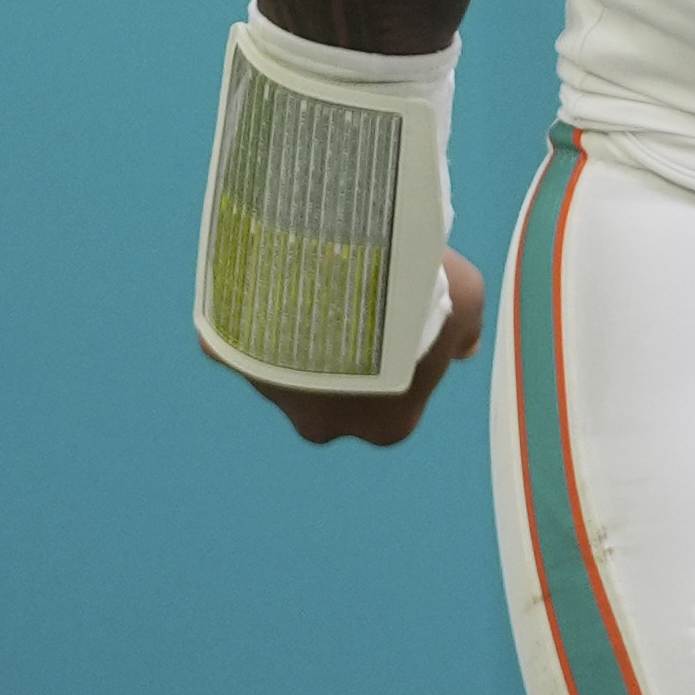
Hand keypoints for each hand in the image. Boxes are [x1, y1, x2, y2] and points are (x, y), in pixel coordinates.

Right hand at [223, 250, 484, 443]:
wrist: (334, 272)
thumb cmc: (414, 297)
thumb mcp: (465, 299)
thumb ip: (466, 328)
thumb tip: (466, 348)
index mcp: (386, 426)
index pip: (400, 403)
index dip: (404, 361)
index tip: (402, 321)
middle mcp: (325, 425)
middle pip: (339, 390)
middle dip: (346, 352)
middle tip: (357, 296)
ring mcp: (273, 394)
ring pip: (286, 363)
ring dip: (298, 331)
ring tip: (319, 276)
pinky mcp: (229, 355)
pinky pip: (241, 331)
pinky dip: (254, 307)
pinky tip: (275, 268)